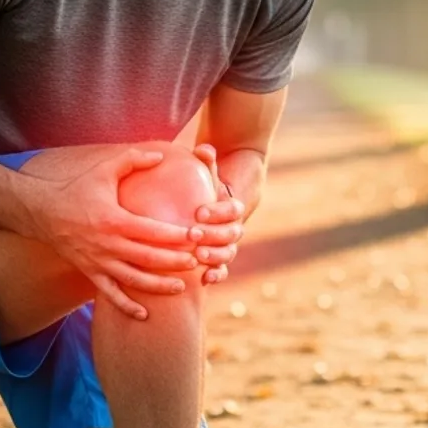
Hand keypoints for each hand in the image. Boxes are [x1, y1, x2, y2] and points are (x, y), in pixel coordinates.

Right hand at [33, 148, 197, 319]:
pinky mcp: (89, 271)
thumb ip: (133, 159)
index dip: (176, 236)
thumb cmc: (75, 188)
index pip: (152, 231)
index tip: (196, 237)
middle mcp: (107, 244)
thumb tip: (162, 154)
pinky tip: (144, 315)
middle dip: (174, 263)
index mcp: (113, 219)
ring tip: (180, 288)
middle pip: (147, 259)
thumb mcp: (103, 169)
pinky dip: (126, 306)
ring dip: (157, 286)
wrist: (39, 211)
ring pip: (132, 280)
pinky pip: (109, 294)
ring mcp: (97, 261)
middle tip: (197, 263)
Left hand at [189, 144, 244, 285]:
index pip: (232, 210)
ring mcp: (229, 245)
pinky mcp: (220, 260)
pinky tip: (205, 279)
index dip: (217, 212)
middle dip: (213, 235)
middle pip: (231, 233)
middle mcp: (234, 227)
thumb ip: (206, 163)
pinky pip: (223, 270)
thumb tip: (204, 147)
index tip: (199, 212)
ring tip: (199, 256)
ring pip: (229, 252)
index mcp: (232, 207)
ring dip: (216, 256)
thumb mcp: (207, 175)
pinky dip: (217, 275)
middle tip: (193, 234)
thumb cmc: (206, 188)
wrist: (216, 209)